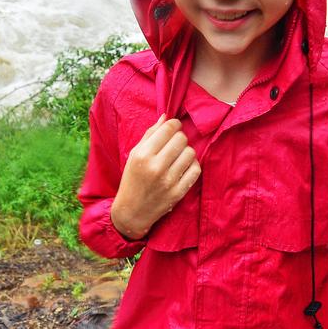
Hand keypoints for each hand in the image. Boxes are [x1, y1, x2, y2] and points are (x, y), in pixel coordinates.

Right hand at [110, 115, 200, 239]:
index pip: (168, 129)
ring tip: (178, 156)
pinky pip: (195, 169)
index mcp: (143, 155)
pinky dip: (192, 165)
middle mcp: (156, 167)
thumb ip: (150, 134)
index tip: (174, 127)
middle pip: (181, 139)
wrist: (132, 211)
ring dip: (186, 151)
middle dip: (179, 137)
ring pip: (190, 153)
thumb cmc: (132, 179)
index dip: (174, 124)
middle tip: (174, 143)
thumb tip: (166, 117)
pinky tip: (183, 167)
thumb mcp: (135, 154)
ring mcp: (169, 181)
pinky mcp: (178, 192)